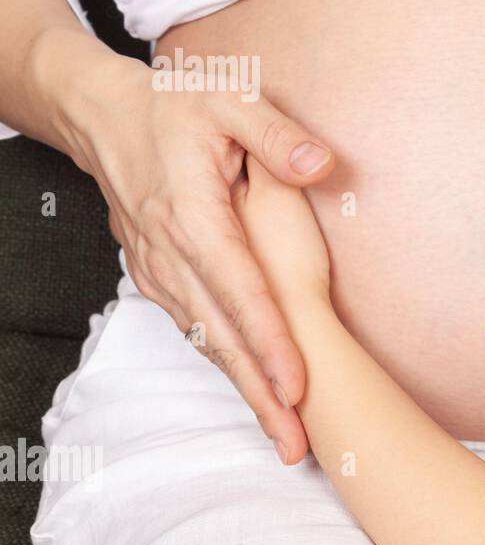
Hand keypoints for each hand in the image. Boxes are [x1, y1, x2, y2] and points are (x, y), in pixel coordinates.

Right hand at [58, 48, 335, 464]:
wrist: (102, 117)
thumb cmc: (174, 107)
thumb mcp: (228, 100)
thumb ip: (276, 135)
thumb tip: (322, 165)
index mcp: (193, 216)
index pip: (239, 290)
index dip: (268, 339)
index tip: (297, 384)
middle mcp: (171, 254)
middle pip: (222, 336)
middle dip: (260, 393)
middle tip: (298, 444)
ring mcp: (159, 271)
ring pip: (207, 341)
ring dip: (244, 390)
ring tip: (285, 436)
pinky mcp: (157, 278)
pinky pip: (193, 329)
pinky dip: (222, 364)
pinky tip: (251, 392)